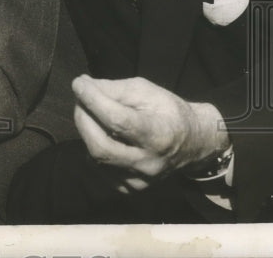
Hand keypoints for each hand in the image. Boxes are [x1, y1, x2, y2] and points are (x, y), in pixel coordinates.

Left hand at [72, 75, 229, 192]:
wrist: (193, 143)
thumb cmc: (168, 111)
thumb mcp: (146, 90)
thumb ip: (114, 88)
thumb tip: (82, 86)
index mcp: (159, 135)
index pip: (117, 120)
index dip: (93, 100)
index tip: (79, 83)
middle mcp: (149, 164)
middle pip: (100, 146)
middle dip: (82, 118)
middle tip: (80, 99)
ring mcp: (139, 181)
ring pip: (95, 158)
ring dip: (86, 131)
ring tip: (91, 114)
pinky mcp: (130, 189)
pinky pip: (98, 168)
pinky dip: (92, 147)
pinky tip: (101, 134)